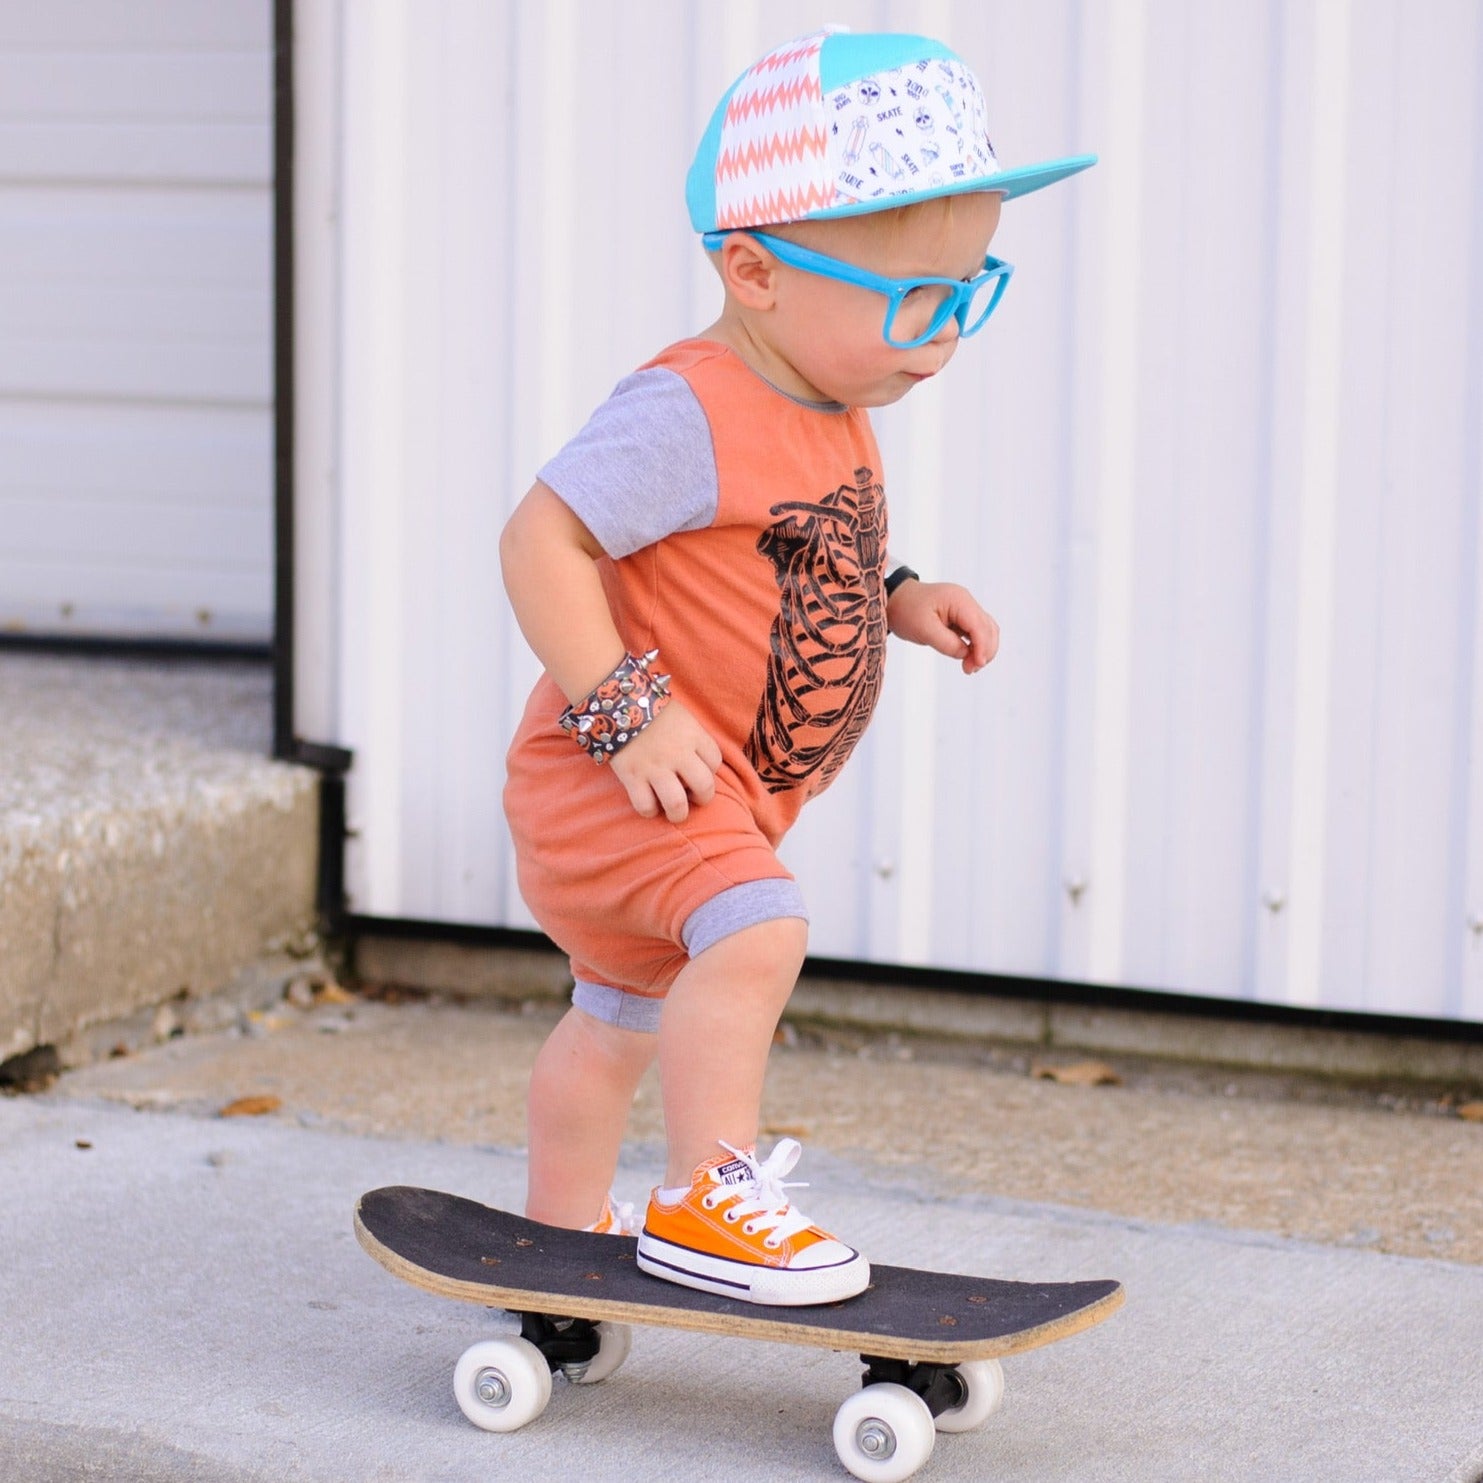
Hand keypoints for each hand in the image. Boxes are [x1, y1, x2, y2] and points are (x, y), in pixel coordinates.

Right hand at [609, 699, 722, 821]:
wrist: (616, 700)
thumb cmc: (651, 708)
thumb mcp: (682, 716)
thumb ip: (693, 738)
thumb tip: (700, 763)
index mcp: (693, 735)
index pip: (715, 761)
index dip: (711, 771)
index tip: (698, 771)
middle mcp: (678, 753)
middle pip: (704, 787)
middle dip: (702, 798)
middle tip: (692, 797)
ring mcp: (655, 767)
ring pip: (677, 804)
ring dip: (679, 813)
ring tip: (674, 811)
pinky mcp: (632, 776)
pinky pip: (645, 806)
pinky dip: (649, 811)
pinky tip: (649, 804)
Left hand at [886, 579, 999, 673]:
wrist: (896, 600)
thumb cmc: (906, 611)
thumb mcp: (923, 630)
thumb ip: (947, 643)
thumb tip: (966, 654)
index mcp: (958, 600)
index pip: (979, 625)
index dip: (982, 647)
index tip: (976, 665)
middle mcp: (966, 602)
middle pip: (988, 628)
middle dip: (984, 651)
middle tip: (969, 670)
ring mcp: (966, 608)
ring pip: (986, 631)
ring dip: (983, 650)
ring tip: (969, 667)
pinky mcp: (962, 617)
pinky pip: (977, 632)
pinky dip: (976, 646)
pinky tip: (969, 659)